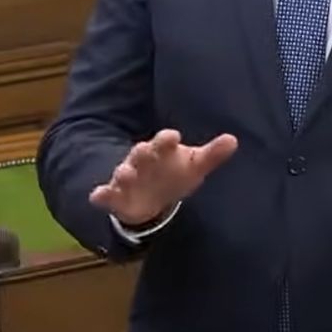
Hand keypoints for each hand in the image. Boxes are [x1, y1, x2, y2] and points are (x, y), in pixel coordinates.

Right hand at [89, 129, 237, 226]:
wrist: (152, 196)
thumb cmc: (175, 174)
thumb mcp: (195, 165)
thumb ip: (212, 154)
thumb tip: (234, 140)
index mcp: (163, 150)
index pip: (165, 142)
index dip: (168, 139)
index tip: (173, 136)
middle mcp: (143, 160)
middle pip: (142, 153)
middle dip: (142, 152)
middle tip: (143, 148)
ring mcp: (128, 177)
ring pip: (124, 172)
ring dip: (123, 172)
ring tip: (123, 173)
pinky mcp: (116, 195)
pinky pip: (106, 194)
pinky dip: (101, 195)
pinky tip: (97, 195)